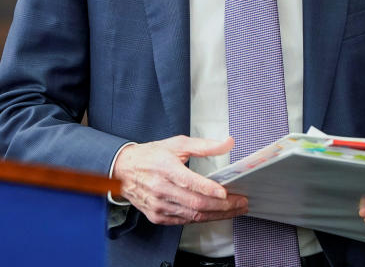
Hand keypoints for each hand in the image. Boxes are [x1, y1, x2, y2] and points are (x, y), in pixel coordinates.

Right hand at [112, 135, 247, 224]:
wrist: (123, 171)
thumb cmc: (151, 156)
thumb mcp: (176, 144)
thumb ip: (204, 145)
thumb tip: (227, 143)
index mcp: (165, 168)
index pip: (190, 182)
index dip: (209, 189)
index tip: (226, 192)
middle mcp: (161, 189)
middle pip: (196, 203)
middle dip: (223, 206)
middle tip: (241, 202)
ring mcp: (159, 205)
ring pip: (193, 215)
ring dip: (217, 214)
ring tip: (235, 210)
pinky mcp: (157, 216)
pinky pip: (184, 221)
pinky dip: (202, 219)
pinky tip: (215, 214)